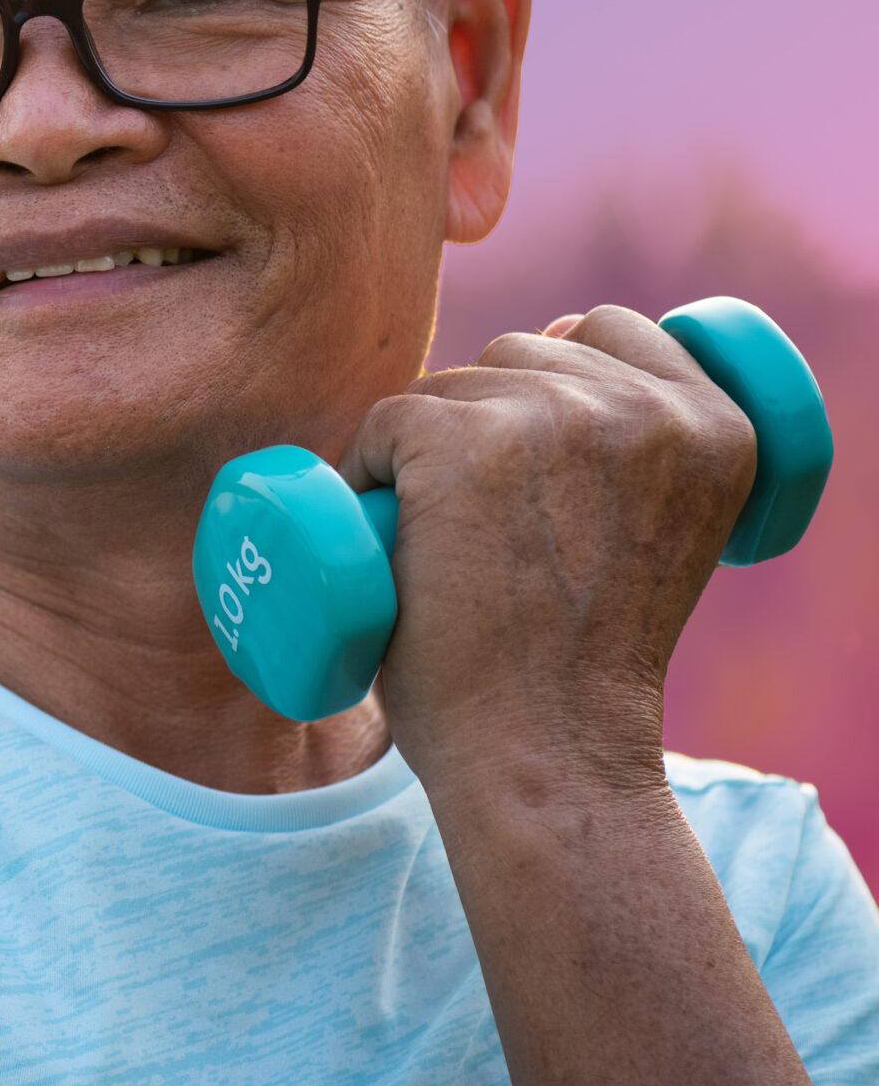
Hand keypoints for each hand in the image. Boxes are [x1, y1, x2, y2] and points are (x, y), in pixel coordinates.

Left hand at [341, 304, 757, 787]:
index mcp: (717, 426)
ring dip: (426, 450)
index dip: (553, 380)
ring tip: (450, 550)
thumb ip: (627, 448)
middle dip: (485, 423)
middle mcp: (646, 407)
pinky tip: (394, 539)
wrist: (546, 754)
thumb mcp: (650, 527)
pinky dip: (368, 472)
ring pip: (449, 386)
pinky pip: (386, 420)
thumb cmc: (580, 663)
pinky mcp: (460, 439)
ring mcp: (553, 416)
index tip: (533, 462)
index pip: (610, 331)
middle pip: (518, 355)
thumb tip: (549, 350)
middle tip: (488, 538)